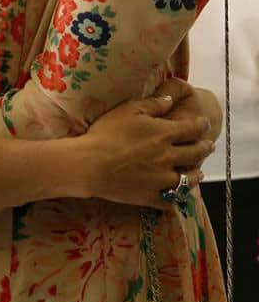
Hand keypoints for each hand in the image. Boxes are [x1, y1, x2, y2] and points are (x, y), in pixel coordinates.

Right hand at [84, 78, 213, 209]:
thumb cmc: (107, 133)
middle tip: (210, 145)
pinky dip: (177, 199)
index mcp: (164, 134)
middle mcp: (169, 157)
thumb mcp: (128, 110)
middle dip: (205, 148)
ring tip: (199, 172)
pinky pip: (171, 201)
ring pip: (188, 180)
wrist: (92, 164)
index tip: (205, 123)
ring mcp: (162, 180)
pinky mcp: (151, 197)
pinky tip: (178, 196)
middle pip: (195, 153)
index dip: (201, 125)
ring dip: (196, 175)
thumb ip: (153, 104)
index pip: (191, 129)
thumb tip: (170, 100)